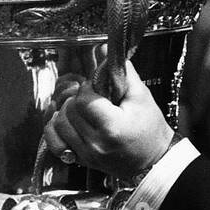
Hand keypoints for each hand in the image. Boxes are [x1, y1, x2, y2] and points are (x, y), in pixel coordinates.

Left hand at [43, 60, 173, 182]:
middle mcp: (95, 143)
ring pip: (59, 124)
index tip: (99, 89)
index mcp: (112, 127)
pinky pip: (55, 145)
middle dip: (78, 99)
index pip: (83, 100)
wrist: (154, 159)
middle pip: (69, 111)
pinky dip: (55, 130)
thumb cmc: (150, 128)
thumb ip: (122, 71)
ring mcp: (86, 154)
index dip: (88, 89)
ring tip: (82, 110)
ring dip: (67, 113)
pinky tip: (65, 122)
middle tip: (93, 98)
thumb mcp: (141, 96)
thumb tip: (105, 49)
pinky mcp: (81, 160)